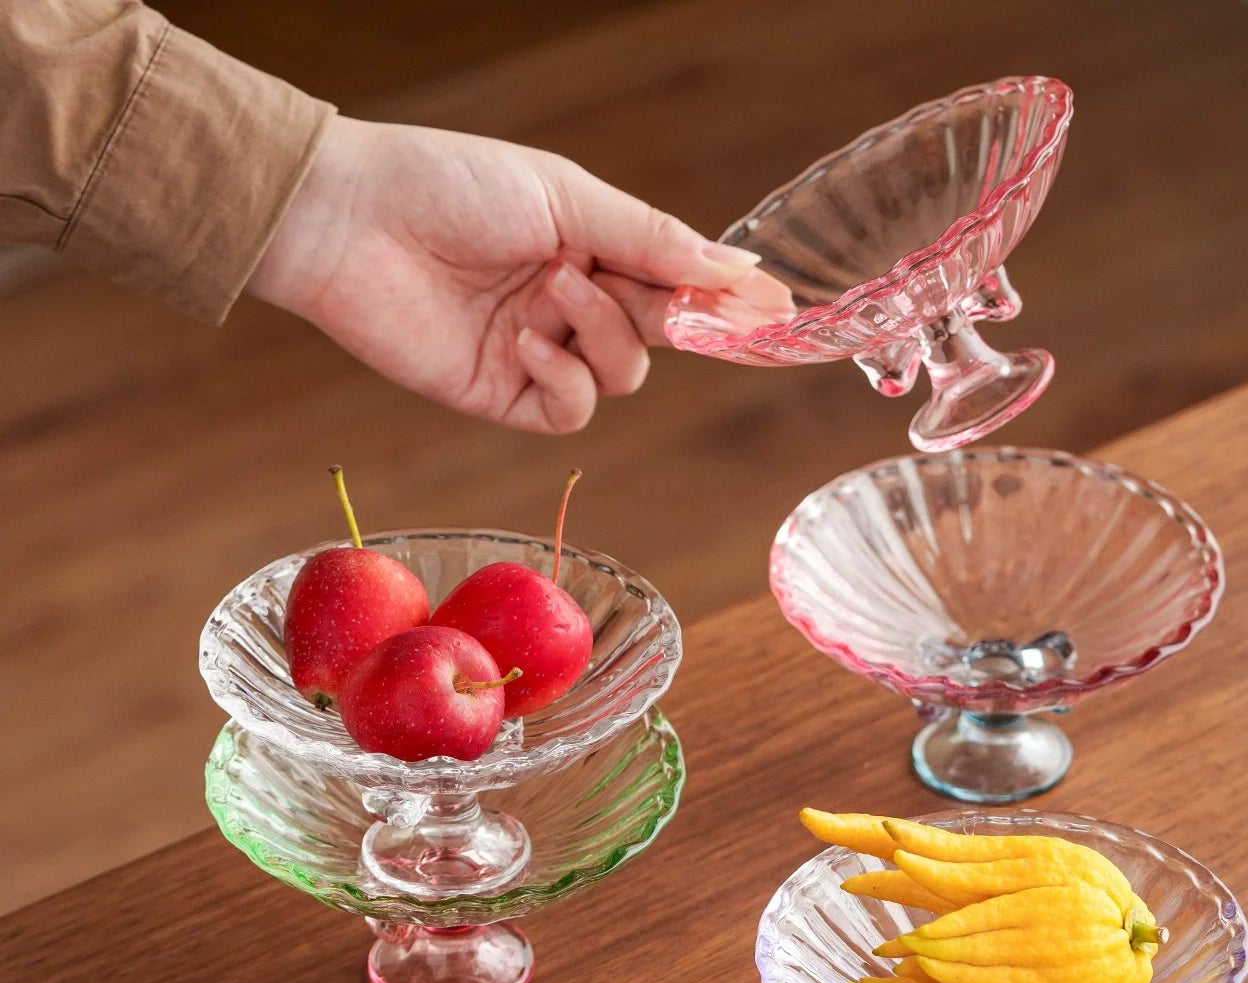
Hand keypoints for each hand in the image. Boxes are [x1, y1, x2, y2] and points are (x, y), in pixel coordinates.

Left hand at [247, 116, 791, 432]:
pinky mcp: (505, 394)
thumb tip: (741, 266)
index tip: (776, 309)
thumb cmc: (448, 184)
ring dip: (604, 335)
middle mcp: (573, 301)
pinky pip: (570, 409)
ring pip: (623, 375)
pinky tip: (529, 341)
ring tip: (552, 290)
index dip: (723, 298)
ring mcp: (542, 351)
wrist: (347, 221)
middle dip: (670, 316)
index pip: (677, 280)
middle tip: (672, 299)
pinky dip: (565, 378)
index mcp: (593, 243)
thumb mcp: (565, 197)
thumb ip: (653, 241)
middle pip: (660, 333)